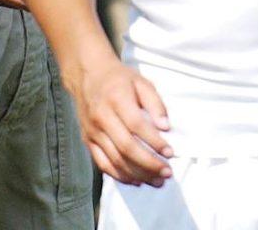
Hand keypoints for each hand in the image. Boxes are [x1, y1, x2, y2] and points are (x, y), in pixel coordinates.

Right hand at [73, 57, 172, 186]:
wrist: (88, 75)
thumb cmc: (119, 79)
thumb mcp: (141, 82)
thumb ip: (155, 103)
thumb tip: (166, 127)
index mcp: (117, 98)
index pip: (136, 125)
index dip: (154, 141)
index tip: (170, 152)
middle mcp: (102, 116)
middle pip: (126, 147)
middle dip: (149, 163)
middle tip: (167, 172)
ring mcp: (92, 131)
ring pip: (115, 160)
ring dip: (138, 174)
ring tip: (157, 180)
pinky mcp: (87, 141)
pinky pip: (103, 164)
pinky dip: (120, 176)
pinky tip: (137, 180)